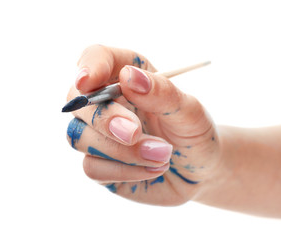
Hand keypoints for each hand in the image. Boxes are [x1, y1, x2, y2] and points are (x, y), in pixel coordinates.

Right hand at [66, 45, 219, 205]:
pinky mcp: (100, 164)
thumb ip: (161, 93)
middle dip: (105, 119)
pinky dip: (124, 171)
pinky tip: (153, 169)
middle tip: (135, 132)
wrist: (201, 170)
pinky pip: (92, 168)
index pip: (98, 57)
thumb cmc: (193, 133)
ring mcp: (100, 135)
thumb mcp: (189, 111)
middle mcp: (108, 103)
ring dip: (122, 150)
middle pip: (79, 101)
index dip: (90, 65)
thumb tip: (128, 76)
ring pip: (80, 138)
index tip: (88, 80)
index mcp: (129, 78)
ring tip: (162, 154)